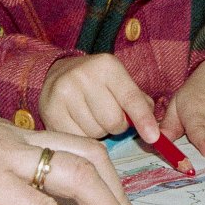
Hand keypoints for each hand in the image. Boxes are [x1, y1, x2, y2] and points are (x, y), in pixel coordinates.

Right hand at [39, 53, 161, 141]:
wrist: (57, 73)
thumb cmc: (97, 82)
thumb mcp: (119, 82)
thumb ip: (139, 102)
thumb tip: (151, 129)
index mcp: (107, 66)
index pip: (131, 98)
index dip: (143, 120)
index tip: (153, 138)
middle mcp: (84, 75)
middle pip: (114, 121)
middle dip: (116, 126)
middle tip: (108, 117)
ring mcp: (64, 92)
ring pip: (95, 132)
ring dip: (98, 132)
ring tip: (90, 117)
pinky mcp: (51, 110)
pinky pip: (77, 138)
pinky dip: (82, 137)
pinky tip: (77, 123)